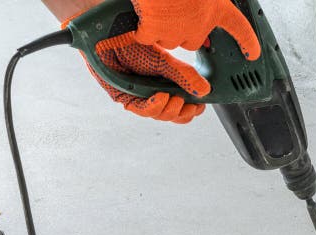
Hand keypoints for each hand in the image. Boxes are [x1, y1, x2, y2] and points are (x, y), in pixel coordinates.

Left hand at [86, 32, 209, 122]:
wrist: (111, 37)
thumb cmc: (135, 46)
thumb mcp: (166, 62)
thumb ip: (185, 76)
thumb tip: (205, 91)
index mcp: (168, 87)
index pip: (184, 107)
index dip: (193, 110)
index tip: (199, 106)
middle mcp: (155, 95)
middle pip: (174, 116)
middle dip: (183, 113)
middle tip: (188, 104)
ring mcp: (141, 99)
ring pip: (159, 116)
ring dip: (169, 110)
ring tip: (174, 98)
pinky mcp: (126, 99)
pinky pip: (142, 111)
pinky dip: (154, 106)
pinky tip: (161, 97)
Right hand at [131, 0, 261, 55]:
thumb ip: (210, 0)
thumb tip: (199, 2)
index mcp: (218, 7)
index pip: (240, 28)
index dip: (248, 43)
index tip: (253, 54)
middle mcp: (200, 24)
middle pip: (193, 42)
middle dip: (183, 32)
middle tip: (174, 13)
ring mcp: (178, 31)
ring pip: (168, 41)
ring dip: (161, 29)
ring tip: (157, 8)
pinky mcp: (155, 32)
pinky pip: (146, 38)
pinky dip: (142, 30)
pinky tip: (142, 16)